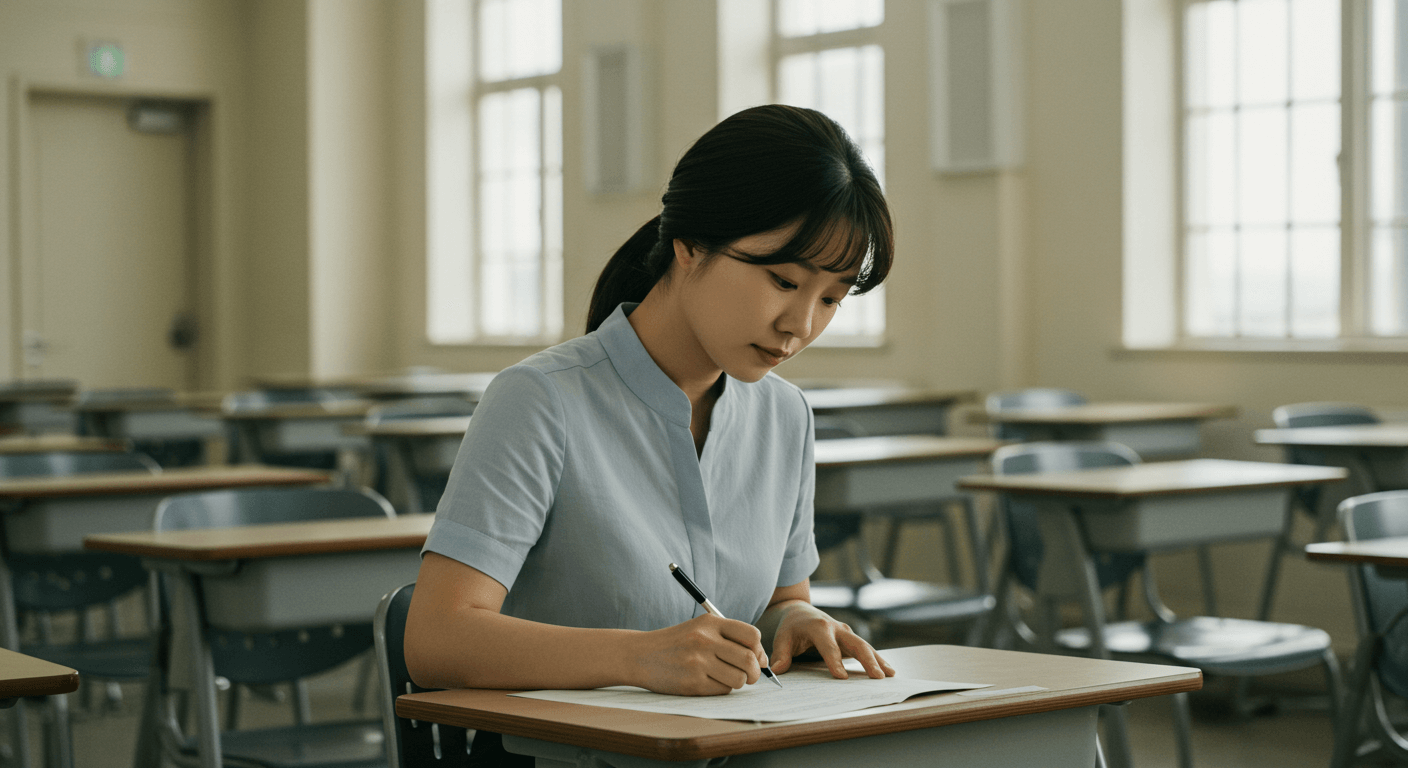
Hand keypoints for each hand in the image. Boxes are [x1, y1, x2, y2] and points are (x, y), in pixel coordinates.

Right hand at [631, 614, 767, 695]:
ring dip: (738, 682)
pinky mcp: (692, 682)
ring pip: (739, 678)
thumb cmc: (676, 643)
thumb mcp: (700, 628)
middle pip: (749, 659)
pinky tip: (709, 682)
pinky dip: (722, 689)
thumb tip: (762, 659)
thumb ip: (729, 638)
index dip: (759, 649)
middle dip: (755, 671)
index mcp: (710, 622)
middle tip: (750, 675)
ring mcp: (698, 662)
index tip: (756, 658)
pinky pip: (723, 690)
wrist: (640, 655)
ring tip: (726, 678)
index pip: (752, 635)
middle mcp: (705, 640)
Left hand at [769, 602, 894, 679]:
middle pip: (856, 644)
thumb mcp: (782, 637)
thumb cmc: (791, 627)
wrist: (800, 612)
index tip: (842, 678)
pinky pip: (866, 650)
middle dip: (868, 660)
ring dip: (879, 660)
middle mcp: (837, 628)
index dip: (835, 661)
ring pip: (865, 646)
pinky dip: (878, 660)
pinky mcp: (851, 640)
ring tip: (890, 675)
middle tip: (878, 677)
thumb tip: (777, 670)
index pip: (828, 646)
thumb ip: (781, 653)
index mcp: (819, 627)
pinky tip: (889, 672)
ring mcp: (846, 633)